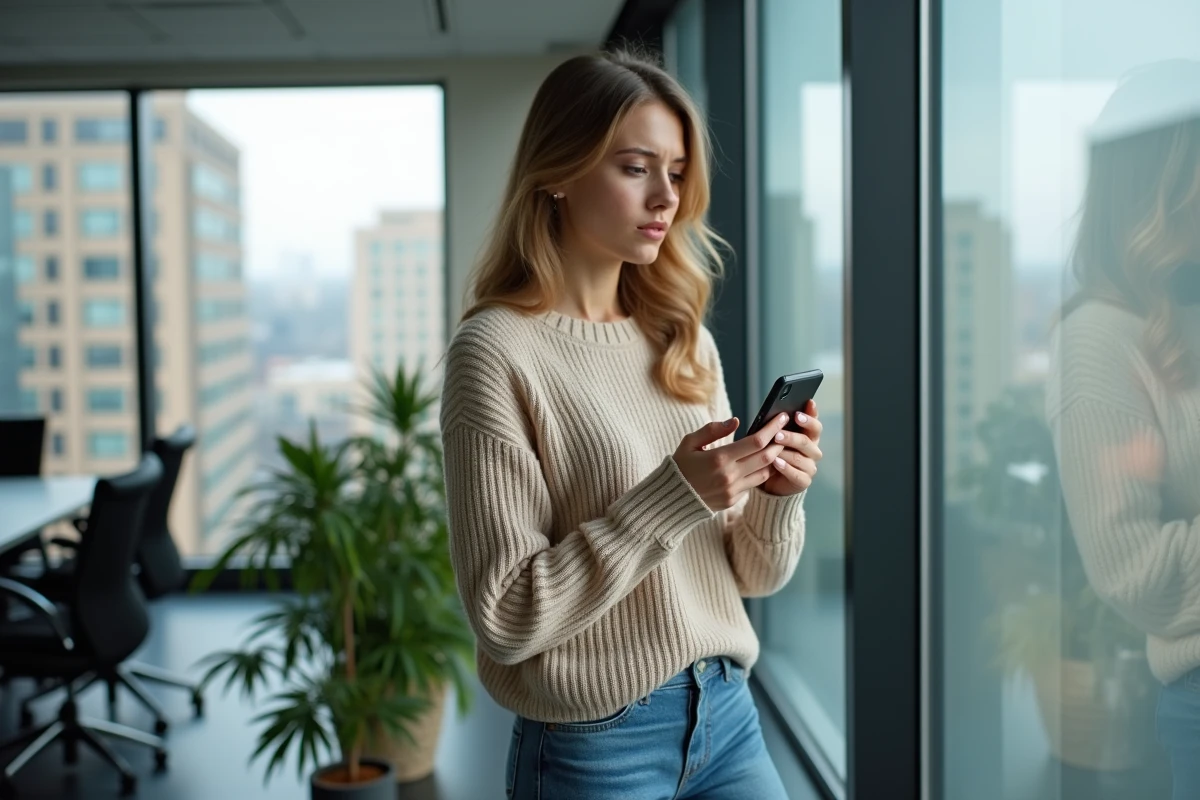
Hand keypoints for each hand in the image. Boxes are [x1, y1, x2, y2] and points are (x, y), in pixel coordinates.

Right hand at [672, 412, 792, 511]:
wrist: (670, 500)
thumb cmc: (680, 467)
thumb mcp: (689, 443)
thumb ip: (712, 430)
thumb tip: (736, 421)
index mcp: (719, 458)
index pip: (756, 441)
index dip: (772, 428)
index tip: (782, 418)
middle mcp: (729, 476)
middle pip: (767, 457)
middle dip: (780, 442)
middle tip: (785, 431)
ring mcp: (733, 490)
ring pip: (765, 472)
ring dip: (774, 458)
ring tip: (776, 446)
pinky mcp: (733, 500)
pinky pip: (754, 484)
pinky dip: (760, 471)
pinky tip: (760, 462)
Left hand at [758, 399, 821, 496]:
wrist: (772, 481)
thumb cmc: (774, 453)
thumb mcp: (775, 438)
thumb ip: (779, 426)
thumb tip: (774, 413)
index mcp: (808, 437)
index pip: (815, 424)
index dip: (811, 415)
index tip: (806, 403)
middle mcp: (812, 450)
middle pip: (807, 440)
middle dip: (792, 435)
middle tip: (778, 432)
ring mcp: (810, 466)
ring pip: (801, 457)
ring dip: (786, 450)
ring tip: (775, 445)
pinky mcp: (804, 481)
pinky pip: (796, 474)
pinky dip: (786, 468)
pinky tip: (776, 462)